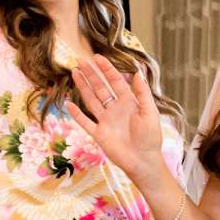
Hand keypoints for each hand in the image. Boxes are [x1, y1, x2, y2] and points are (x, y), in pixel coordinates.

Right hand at [67, 54, 168, 181]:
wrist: (143, 161)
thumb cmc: (150, 138)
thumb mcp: (150, 112)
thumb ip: (142, 93)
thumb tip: (137, 72)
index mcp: (128, 102)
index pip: (115, 81)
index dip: (106, 69)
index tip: (97, 58)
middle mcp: (115, 109)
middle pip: (100, 88)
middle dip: (91, 75)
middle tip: (81, 61)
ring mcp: (105, 121)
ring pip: (91, 100)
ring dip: (83, 87)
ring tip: (74, 73)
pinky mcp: (98, 134)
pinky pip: (85, 122)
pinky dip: (76, 114)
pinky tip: (68, 104)